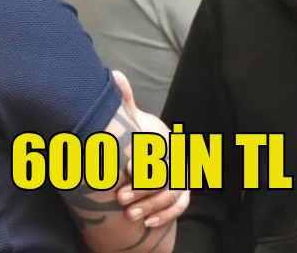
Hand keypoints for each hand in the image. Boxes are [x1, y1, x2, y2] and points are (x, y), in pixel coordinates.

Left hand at [112, 71, 190, 227]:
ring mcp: (182, 176)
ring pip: (173, 193)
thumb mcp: (132, 120)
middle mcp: (178, 158)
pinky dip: (165, 215)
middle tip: (120, 198)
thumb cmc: (138, 138)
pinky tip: (146, 223)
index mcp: (167, 140)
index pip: (162, 151)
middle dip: (143, 188)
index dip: (144, 161)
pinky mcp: (181, 194)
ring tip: (129, 214)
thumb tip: (113, 74)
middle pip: (167, 175)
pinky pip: (180, 206)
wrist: (150, 157)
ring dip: (151, 205)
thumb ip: (124, 101)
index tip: (124, 168)